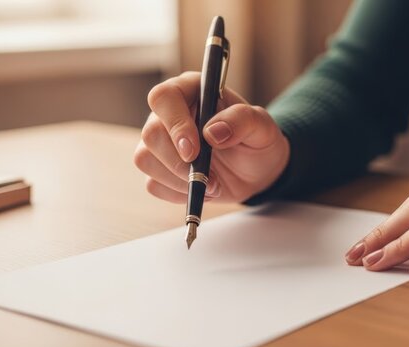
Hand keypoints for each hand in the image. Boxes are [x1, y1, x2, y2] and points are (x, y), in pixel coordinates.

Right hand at [134, 72, 289, 202]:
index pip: (164, 98)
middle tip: (210, 177)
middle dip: (179, 162)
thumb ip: (242, 120)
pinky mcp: (160, 168)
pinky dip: (179, 193)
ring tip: (213, 184)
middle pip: (151, 134)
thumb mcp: (262, 126)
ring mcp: (161, 142)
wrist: (257, 171)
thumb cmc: (257, 141)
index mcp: (192, 91)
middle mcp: (170, 114)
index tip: (194, 150)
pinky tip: (203, 189)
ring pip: (146, 160)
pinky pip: (154, 184)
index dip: (175, 124)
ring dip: (180, 180)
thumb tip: (212, 132)